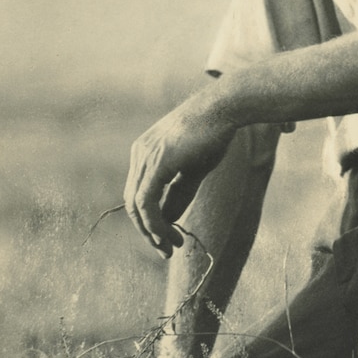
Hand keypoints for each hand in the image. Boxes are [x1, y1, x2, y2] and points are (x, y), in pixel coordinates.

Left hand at [124, 90, 236, 257]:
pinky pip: (146, 202)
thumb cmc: (214, 133)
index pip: (139, 193)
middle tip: (168, 249)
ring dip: (152, 232)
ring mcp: (145, 157)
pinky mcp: (157, 162)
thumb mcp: (194, 169)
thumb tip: (167, 220)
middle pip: (132, 202)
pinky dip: (154, 223)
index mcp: (145, 152)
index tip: (170, 237)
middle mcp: (139, 153)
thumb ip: (179, 193)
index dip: (151, 219)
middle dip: (148, 230)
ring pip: (136, 206)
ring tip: (171, 246)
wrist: (225, 108)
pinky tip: (168, 234)